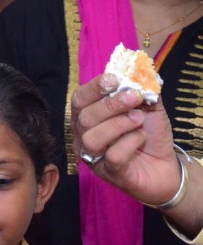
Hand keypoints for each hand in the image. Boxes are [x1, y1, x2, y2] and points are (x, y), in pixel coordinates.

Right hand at [72, 73, 181, 205]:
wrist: (165, 166)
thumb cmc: (150, 135)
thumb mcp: (149, 107)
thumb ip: (144, 90)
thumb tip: (142, 72)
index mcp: (88, 115)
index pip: (79, 99)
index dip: (93, 87)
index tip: (114, 79)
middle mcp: (84, 135)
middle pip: (84, 117)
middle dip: (110, 104)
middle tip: (134, 97)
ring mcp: (94, 155)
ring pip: (93, 137)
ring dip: (119, 124)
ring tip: (139, 119)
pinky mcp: (108, 172)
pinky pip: (112, 156)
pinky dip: (129, 143)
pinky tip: (140, 139)